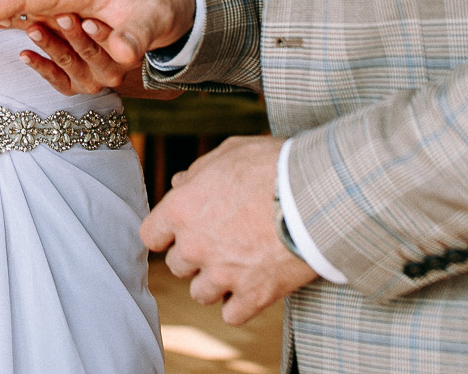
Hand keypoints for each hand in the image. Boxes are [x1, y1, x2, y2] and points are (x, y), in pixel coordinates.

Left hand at [21, 16, 135, 94]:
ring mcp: (91, 79)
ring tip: (34, 30)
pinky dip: (39, 65)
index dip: (101, 34)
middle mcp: (111, 70)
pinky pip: (55, 78)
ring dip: (50, 45)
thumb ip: (112, 9)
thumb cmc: (114, 13)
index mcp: (127, 53)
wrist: (113, 34)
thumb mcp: (118, 9)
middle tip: (61, 17)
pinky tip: (25, 54)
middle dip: (73, 34)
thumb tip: (102, 4)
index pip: (116, 45)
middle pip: (89, 52)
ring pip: (68, 62)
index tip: (88, 21)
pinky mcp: (73, 85)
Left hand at [142, 135, 316, 324]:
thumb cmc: (273, 166)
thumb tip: (180, 183)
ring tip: (237, 265)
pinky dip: (239, 304)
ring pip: (200, 294)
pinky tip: (251, 288)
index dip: (165, 234)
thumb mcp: (230, 153)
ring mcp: (223, 275)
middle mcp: (195, 246)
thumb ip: (199, 171)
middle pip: (177, 266)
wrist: (317, 194)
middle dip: (194, 256)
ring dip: (215, 282)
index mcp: (183, 209)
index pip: (150, 235)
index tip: (179, 232)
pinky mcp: (253, 296)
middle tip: (219, 242)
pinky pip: (231, 315)